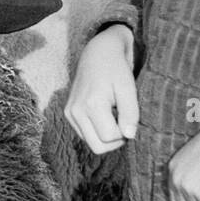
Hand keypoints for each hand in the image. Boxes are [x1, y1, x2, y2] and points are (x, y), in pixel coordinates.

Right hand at [63, 24, 137, 153]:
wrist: (97, 53)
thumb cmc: (116, 69)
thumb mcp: (128, 88)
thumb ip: (130, 113)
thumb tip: (129, 135)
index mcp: (91, 104)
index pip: (109, 137)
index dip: (124, 134)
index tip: (130, 120)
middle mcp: (75, 111)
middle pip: (98, 147)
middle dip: (115, 141)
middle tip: (124, 123)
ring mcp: (70, 113)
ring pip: (91, 143)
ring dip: (106, 136)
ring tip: (114, 117)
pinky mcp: (68, 113)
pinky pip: (85, 135)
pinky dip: (97, 131)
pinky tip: (104, 115)